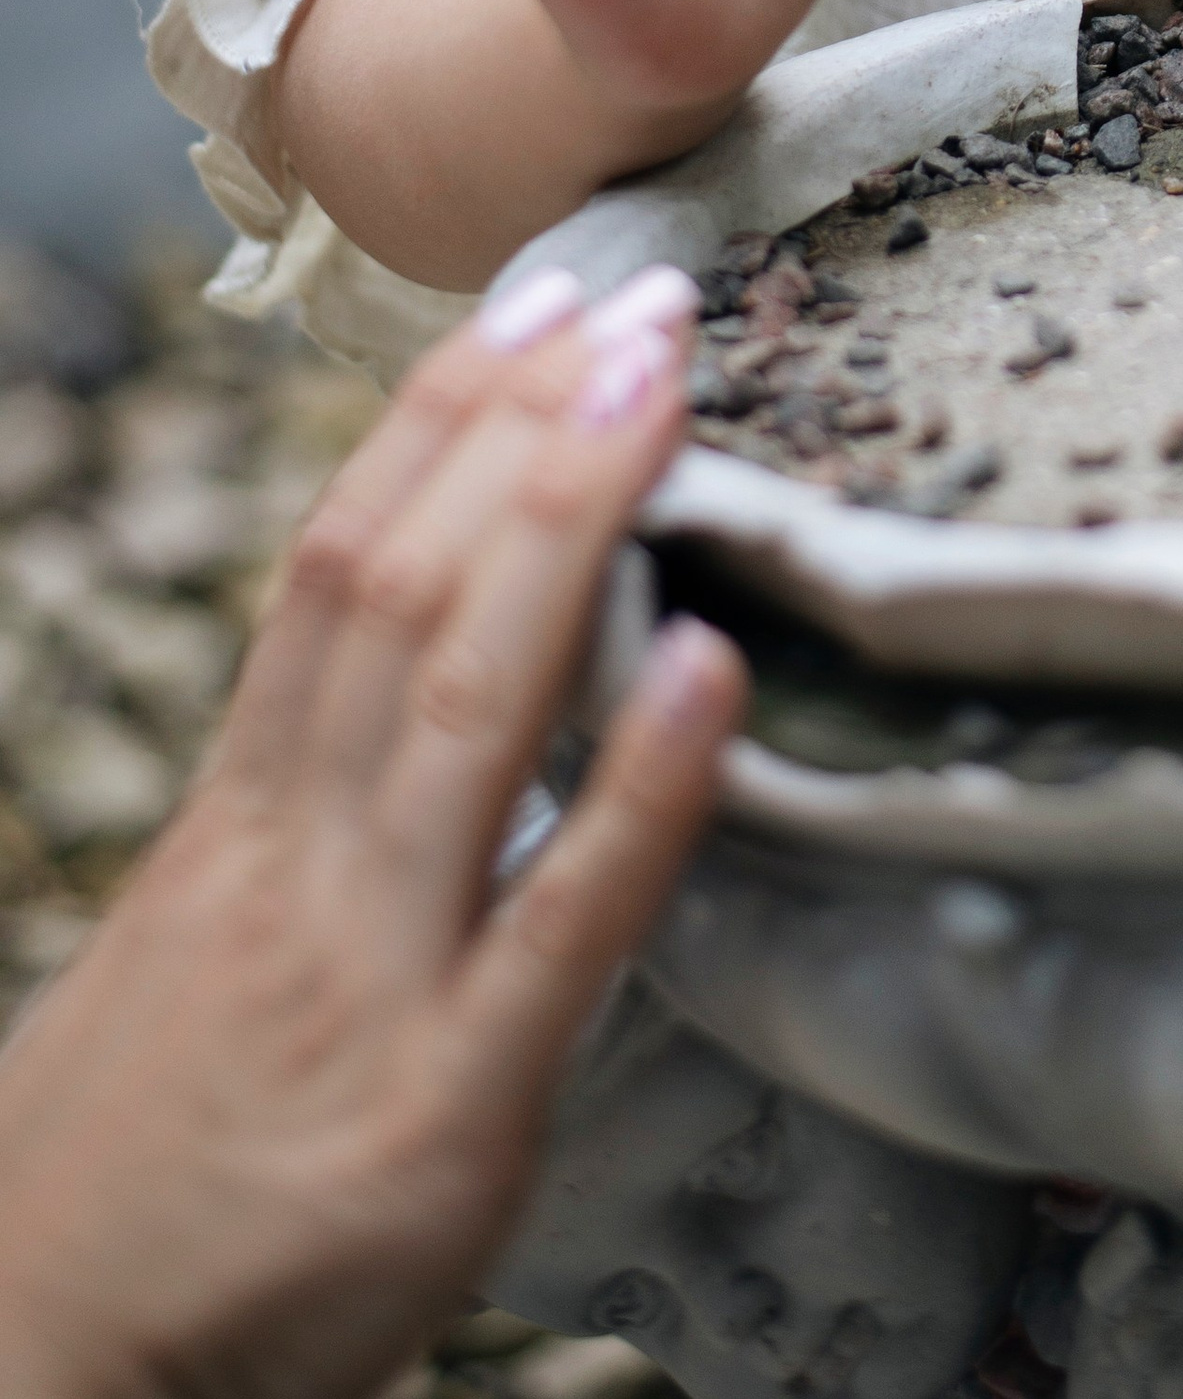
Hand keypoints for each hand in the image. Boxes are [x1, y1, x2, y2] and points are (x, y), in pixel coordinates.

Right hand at [0, 270, 741, 1398]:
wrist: (35, 1380)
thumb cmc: (137, 1168)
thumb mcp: (197, 954)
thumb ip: (303, 824)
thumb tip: (402, 697)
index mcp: (239, 825)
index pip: (337, 572)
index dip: (437, 427)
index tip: (531, 301)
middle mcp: (297, 869)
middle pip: (399, 597)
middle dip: (522, 429)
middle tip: (640, 292)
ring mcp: (369, 982)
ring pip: (460, 706)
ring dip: (568, 525)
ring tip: (665, 386)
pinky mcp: (444, 1116)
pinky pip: (556, 930)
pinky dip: (637, 791)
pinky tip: (715, 671)